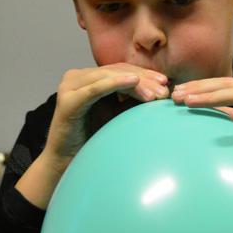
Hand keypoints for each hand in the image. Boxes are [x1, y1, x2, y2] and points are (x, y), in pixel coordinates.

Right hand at [17, 64, 168, 207]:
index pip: (119, 69)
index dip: (143, 73)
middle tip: (164, 89)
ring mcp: (69, 87)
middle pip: (115, 70)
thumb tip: (160, 90)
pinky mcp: (67, 100)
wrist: (67, 162)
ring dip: (135, 83)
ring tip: (154, 93)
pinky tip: (133, 81)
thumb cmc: (93, 140)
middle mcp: (76, 77)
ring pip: (108, 77)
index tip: (165, 82)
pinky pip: (95, 89)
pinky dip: (115, 83)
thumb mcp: (116, 114)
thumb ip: (130, 100)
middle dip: (143, 79)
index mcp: (87, 78)